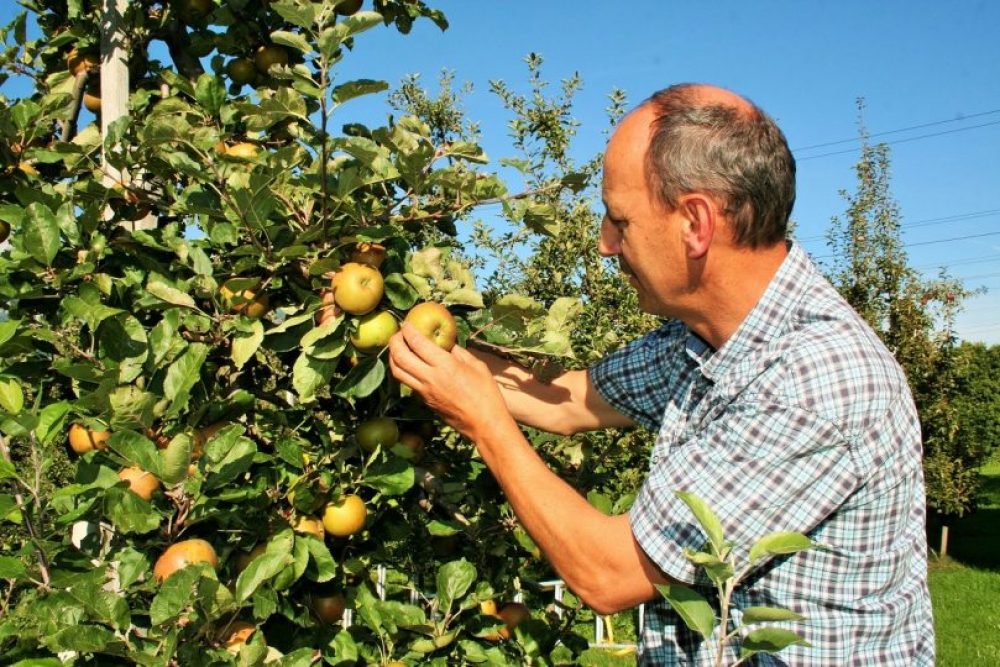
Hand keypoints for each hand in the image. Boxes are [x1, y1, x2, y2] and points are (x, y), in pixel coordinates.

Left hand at [388, 323, 512, 441]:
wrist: (484, 423)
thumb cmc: (486, 393)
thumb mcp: (477, 366)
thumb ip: (459, 353)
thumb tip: (447, 344)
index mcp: (445, 365)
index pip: (417, 343)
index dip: (408, 330)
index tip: (406, 323)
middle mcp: (430, 377)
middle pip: (400, 356)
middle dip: (394, 341)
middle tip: (397, 334)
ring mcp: (424, 391)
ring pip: (398, 372)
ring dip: (393, 357)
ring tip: (397, 349)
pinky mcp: (424, 401)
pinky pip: (407, 383)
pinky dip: (402, 371)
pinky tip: (408, 366)